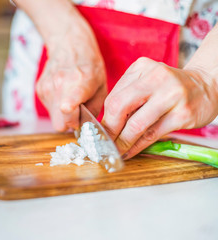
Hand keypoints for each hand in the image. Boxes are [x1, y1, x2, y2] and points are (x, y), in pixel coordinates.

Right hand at [36, 15, 106, 130]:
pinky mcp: (40, 90)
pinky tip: (63, 94)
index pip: (68, 102)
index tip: (67, 109)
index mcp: (80, 82)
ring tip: (71, 98)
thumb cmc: (89, 66)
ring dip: (64, 115)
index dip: (69, 111)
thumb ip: (94, 110)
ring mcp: (47, 88)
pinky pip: (50, 110)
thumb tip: (85, 128)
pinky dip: (57, 106)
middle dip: (70, 123)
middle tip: (78, 113)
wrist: (69, 44)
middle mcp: (60, 86)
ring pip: (55, 119)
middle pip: (60, 123)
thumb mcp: (102, 86)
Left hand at [102, 57, 217, 158]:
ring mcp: (171, 95)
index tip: (98, 132)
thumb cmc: (168, 88)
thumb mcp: (146, 82)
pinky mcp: (183, 113)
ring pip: (136, 124)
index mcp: (141, 67)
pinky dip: (138, 146)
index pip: (114, 97)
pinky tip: (130, 152)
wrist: (206, 85)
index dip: (104, 118)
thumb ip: (127, 97)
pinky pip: (153, 134)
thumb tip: (105, 125)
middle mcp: (156, 77)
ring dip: (122, 142)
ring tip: (116, 151)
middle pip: (120, 107)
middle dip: (109, 130)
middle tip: (104, 143)